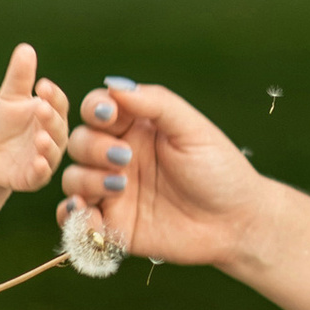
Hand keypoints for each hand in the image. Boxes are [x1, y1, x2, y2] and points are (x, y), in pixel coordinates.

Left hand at [0, 41, 69, 196]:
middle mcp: (54, 137)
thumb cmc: (6, 124)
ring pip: (52, 153)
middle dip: (50, 119)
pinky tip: (37, 163)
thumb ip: (19, 76)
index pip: (58, 103)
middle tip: (41, 109)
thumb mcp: (9, 98)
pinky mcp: (32, 178)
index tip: (42, 85)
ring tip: (40, 138)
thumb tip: (26, 47)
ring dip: (48, 146)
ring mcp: (45, 158)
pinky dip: (40, 169)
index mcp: (52, 115)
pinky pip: (40, 175)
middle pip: (58, 127)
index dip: (52, 95)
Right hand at [62, 77, 266, 269]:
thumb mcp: (192, 129)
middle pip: (79, 141)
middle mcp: (119, 156)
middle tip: (125, 158)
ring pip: (73, 178)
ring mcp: (114, 191)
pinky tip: (90, 214)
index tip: (109, 115)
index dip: (94, 109)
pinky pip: (76, 219)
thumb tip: (114, 85)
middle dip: (93, 147)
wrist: (237, 223)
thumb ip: (155, 103)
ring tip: (119, 186)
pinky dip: (74, 216)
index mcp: (137, 127)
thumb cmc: (220, 171)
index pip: (97, 109)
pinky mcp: (113, 225)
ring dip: (86, 179)